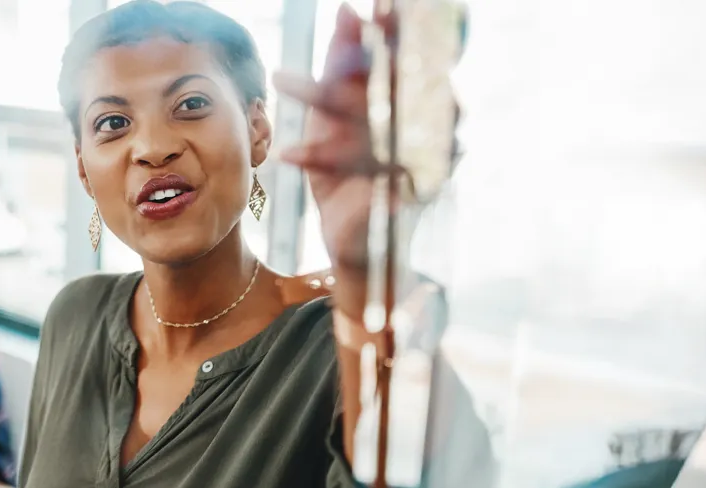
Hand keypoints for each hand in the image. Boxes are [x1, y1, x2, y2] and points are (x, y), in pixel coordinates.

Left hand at [273, 4, 404, 324]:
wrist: (356, 244)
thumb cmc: (347, 171)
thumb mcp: (337, 115)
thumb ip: (344, 67)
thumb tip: (348, 11)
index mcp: (414, 106)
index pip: (413, 58)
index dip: (397, 30)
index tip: (375, 4)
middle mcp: (425, 128)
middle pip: (400, 80)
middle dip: (372, 49)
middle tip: (347, 19)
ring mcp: (419, 159)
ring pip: (372, 118)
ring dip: (325, 97)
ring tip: (280, 80)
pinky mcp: (399, 194)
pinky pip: (357, 170)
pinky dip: (320, 157)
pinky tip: (287, 150)